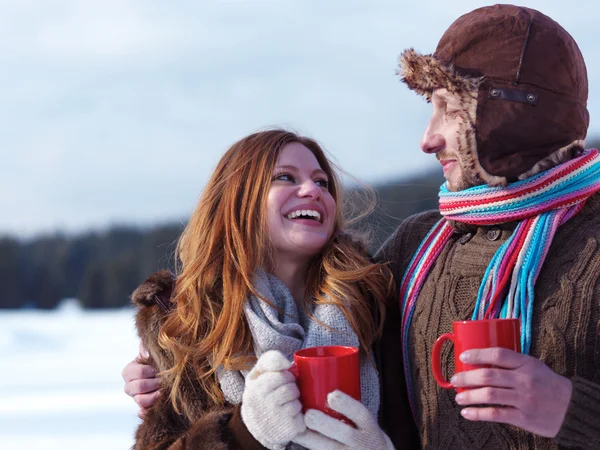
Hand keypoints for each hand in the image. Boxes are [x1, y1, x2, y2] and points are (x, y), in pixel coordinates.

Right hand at [122, 342, 160, 417]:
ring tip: (165, 390)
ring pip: (141, 401)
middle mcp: (129, 386)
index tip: (158, 368)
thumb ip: (147, 347)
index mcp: (129, 371)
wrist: (165, 369)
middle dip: (155, 383)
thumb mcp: (151, 348)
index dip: (150, 371)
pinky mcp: (143, 408)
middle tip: (165, 379)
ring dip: (155, 395)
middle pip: (139, 387)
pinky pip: (142, 413)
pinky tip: (157, 407)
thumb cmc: (156, 357)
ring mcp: (136, 398)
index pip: (138, 372)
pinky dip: (147, 412)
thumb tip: (146, 354)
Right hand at [241, 351, 304, 449]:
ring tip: (286, 406)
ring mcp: (276, 418)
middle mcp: (264, 403)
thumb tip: (287, 363)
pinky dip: (300, 417)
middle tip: (285, 395)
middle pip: (292, 388)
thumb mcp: (257, 375)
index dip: (286, 377)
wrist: (255, 428)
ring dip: (296, 403)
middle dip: (292, 389)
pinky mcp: (288, 430)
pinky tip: (290, 418)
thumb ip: (269, 360)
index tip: (282, 382)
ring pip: (298, 402)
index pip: (282, 375)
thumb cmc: (260, 394)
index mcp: (256, 388)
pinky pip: (303, 418)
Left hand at [300, 390, 393, 449]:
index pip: (361, 414)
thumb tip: (316, 376)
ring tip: (296, 429)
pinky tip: (297, 439)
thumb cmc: (361, 429)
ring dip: (311, 439)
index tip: (332, 394)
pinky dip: (309, 447)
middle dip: (325, 424)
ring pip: (330, 448)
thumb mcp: (362, 418)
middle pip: (345, 434)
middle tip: (308, 414)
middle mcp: (362, 441)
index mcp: (368, 425)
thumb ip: (347, 404)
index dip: (347, 404)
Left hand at [452, 347, 572, 437]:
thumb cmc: (547, 383)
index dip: (478, 354)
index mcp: (526, 364)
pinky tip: (467, 413)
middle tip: (455, 379)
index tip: (463, 356)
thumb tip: (480, 358)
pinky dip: (478, 414)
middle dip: (467, 377)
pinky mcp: (523, 417)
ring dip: (469, 396)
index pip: (498, 354)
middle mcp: (524, 380)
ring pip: (489, 395)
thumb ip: (512, 362)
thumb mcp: (533, 366)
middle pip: (489, 376)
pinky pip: (496, 414)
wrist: (571, 408)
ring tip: (458, 397)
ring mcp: (523, 399)